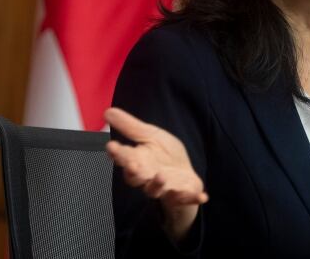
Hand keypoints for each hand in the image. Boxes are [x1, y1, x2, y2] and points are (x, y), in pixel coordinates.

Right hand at [104, 107, 208, 241]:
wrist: (182, 175)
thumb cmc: (162, 155)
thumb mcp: (149, 135)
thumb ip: (129, 126)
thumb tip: (107, 111)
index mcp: (138, 161)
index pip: (124, 157)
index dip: (117, 153)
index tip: (111, 145)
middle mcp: (147, 177)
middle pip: (136, 177)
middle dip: (133, 172)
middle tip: (132, 165)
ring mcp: (164, 187)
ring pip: (156, 190)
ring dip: (158, 184)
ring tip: (161, 176)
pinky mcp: (182, 194)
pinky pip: (186, 198)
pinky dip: (193, 198)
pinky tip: (202, 196)